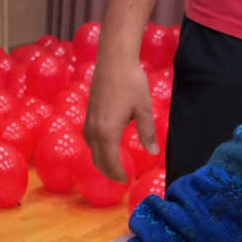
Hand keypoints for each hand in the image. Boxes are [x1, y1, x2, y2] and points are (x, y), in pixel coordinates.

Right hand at [85, 53, 154, 181]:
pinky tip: (105, 144)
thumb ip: (147, 133)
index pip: (110, 162)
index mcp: (108, 131)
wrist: (114, 60)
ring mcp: (88, 119)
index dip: (118, 174)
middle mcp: (94, 128)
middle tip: (121, 177)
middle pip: (97, 158)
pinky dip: (96, 147)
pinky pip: (89, 138)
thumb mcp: (144, 109)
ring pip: (91, 148)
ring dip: (101, 159)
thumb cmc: (131, 83)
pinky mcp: (88, 112)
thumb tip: (153, 153)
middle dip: (108, 171)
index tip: (127, 180)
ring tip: (113, 164)